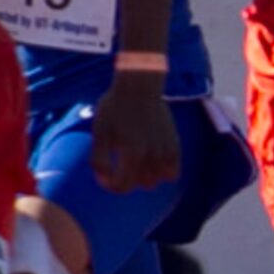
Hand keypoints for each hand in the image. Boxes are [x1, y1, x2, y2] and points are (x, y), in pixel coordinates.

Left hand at [87, 79, 178, 193]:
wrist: (139, 87)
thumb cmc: (115, 109)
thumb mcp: (99, 134)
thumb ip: (99, 161)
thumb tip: (105, 181)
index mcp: (132, 154)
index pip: (122, 186)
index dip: (110, 186)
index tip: (105, 177)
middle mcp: (152, 156)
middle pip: (139, 185)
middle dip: (126, 180)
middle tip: (118, 167)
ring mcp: (166, 152)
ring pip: (156, 181)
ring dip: (144, 177)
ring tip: (134, 164)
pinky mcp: (175, 146)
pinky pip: (173, 173)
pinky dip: (163, 172)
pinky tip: (152, 162)